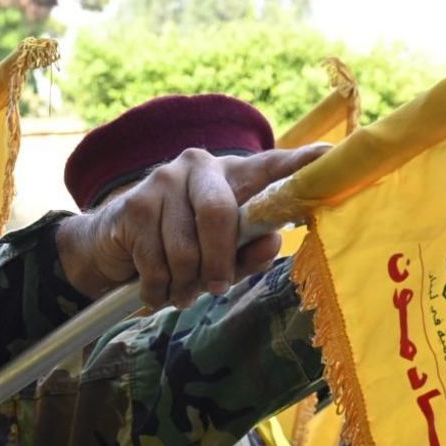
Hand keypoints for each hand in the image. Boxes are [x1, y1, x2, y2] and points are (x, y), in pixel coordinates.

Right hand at [57, 144, 328, 307]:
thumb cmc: (184, 250)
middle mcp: (201, 165)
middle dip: (219, 263)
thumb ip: (251, 252)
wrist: (113, 246)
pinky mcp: (135, 203)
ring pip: (185, 248)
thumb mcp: (224, 255)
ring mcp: (164, 179)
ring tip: (181, 290)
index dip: (302, 162)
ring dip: (184, 284)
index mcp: (235, 175)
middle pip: (219, 216)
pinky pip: (156, 261)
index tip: (331, 156)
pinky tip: (156, 288)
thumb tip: (272, 244)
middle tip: (216, 288)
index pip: (273, 165)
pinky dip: (158, 288)